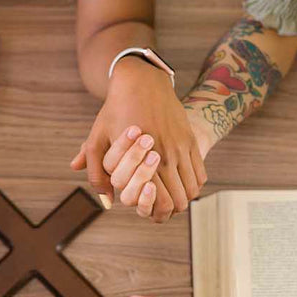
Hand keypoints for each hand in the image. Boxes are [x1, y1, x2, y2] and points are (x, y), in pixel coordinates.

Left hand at [72, 57, 205, 219]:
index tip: (152, 215)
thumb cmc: (115, 112)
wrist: (141, 81)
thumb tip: (105, 200)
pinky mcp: (190, 140)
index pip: (162, 202)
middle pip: (180, 201)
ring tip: (171, 198)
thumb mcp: (97, 140)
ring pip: (192, 190)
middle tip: (161, 210)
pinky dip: (193, 185)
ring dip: (183, 198)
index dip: (158, 215)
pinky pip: (200, 174)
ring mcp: (182, 148)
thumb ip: (95, 172)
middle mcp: (167, 157)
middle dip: (170, 211)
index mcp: (144, 161)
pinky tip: (180, 183)